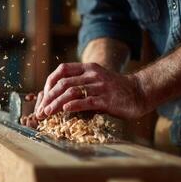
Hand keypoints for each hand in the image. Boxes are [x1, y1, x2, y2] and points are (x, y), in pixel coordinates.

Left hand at [34, 63, 148, 119]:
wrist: (140, 92)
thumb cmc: (114, 90)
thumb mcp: (96, 80)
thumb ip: (79, 84)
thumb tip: (56, 98)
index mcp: (88, 68)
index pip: (62, 70)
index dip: (49, 83)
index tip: (42, 97)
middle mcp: (93, 75)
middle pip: (63, 83)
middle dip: (48, 97)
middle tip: (40, 110)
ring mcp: (100, 86)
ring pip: (71, 92)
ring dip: (56, 104)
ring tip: (47, 113)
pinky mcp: (107, 99)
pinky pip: (87, 101)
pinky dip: (73, 105)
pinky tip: (64, 110)